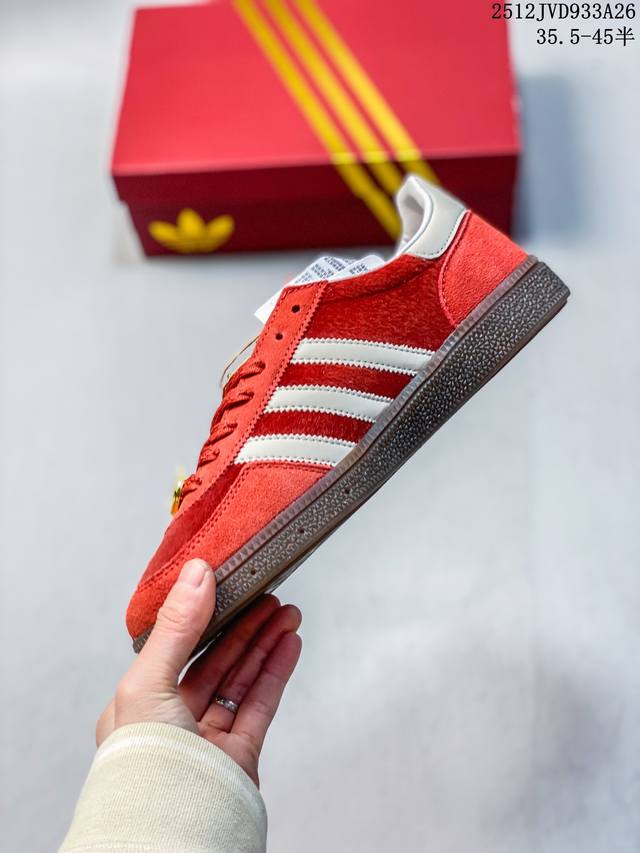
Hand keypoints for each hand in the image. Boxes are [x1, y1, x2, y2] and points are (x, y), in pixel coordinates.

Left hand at [96, 559, 301, 785]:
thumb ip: (176, 629)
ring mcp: (207, 738)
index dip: (204, 614)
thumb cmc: (145, 768)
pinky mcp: (238, 755)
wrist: (175, 835)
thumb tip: (195, 576)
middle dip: (244, 626)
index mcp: (137, 704)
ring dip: (265, 643)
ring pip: (241, 679)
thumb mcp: (148, 683)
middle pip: (215, 660)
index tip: (228, 586)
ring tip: (288, 614)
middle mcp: (171, 720)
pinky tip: (288, 646)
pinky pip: (261, 704)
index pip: (175, 646)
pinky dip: (276, 672)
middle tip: (269, 596)